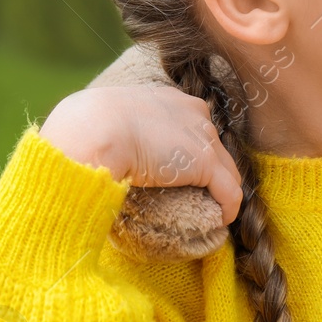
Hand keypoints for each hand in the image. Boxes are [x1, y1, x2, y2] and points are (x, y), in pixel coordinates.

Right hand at [39, 85, 242, 224]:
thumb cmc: (91, 126)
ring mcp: (203, 137)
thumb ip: (120, 131)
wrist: (95, 129)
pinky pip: (230, 192)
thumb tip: (107, 152)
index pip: (193, 128)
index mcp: (170, 100)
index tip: (180, 174)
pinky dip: (228, 209)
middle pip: (215, 148)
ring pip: (226, 171)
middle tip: (200, 197)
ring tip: (210, 213)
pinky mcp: (206, 163)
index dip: (191, 153)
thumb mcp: (110, 120)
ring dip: (220, 193)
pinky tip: (220, 221)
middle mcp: (194, 112)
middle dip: (211, 173)